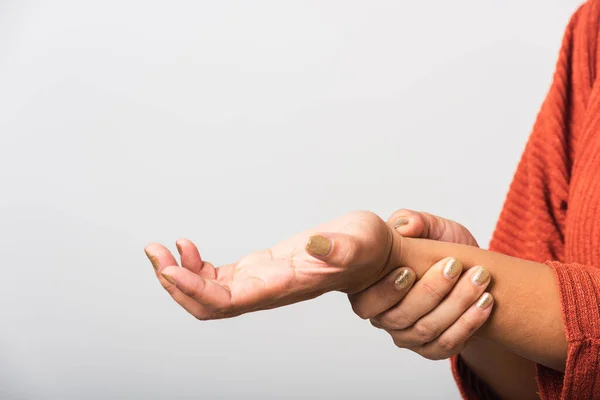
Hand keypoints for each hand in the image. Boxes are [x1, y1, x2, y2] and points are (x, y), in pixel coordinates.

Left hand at [145, 210, 403, 319]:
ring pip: (207, 295)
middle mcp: (265, 291)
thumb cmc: (367, 251)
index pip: (230, 302)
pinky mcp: (257, 271)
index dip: (196, 291)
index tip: (170, 271)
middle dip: (175, 285)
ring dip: (177, 276)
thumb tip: (316, 245)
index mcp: (283, 287)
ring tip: (159, 249)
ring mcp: (259, 283)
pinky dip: (194, 267)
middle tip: (154, 253)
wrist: (370, 257)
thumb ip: (339, 247)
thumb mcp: (360, 241)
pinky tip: (186, 247)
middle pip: (208, 306)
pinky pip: (216, 279)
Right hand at [349, 210, 492, 359]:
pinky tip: (485, 302)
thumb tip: (405, 226)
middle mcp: (384, 317)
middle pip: (401, 316)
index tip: (409, 270)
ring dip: (457, 303)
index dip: (386, 290)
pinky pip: (447, 344)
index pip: (366, 302)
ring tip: (479, 279)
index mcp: (371, 288)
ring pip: (427, 328)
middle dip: (431, 290)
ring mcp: (407, 336)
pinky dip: (469, 323)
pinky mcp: (431, 349)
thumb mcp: (433, 229)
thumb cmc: (445, 249)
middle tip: (455, 266)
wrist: (473, 274)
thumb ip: (417, 221)